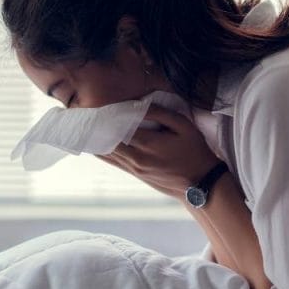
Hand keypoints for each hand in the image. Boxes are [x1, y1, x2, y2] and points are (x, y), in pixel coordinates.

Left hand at [94, 104, 221, 200]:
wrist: (200, 183)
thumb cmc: (195, 151)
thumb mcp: (184, 126)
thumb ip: (161, 113)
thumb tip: (139, 105)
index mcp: (149, 143)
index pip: (119, 126)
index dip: (108, 115)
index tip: (99, 104)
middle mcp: (137, 158)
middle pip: (109, 140)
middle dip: (99, 127)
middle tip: (88, 113)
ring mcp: (134, 168)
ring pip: (107, 153)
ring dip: (97, 139)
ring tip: (88, 125)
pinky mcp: (135, 174)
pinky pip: (113, 161)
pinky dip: (103, 151)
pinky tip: (96, 142)